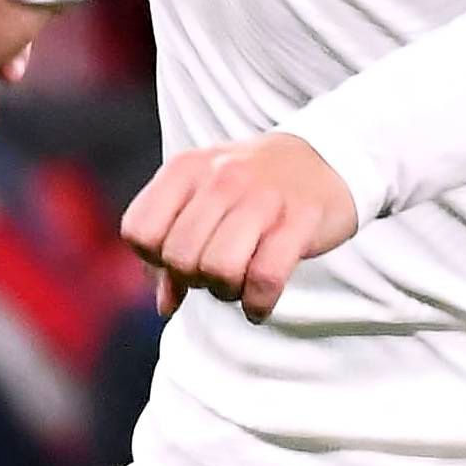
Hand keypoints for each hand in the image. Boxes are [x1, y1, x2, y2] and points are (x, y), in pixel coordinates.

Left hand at [116, 130, 362, 318]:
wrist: (326, 160)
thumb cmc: (251, 189)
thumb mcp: (203, 201)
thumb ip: (174, 248)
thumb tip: (165, 305)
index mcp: (186, 168)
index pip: (139, 231)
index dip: (154, 258)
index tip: (178, 258)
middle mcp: (221, 177)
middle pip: (180, 257)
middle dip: (194, 279)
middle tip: (215, 274)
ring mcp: (263, 196)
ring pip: (219, 269)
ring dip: (226, 292)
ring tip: (238, 285)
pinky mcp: (301, 219)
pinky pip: (265, 278)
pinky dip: (257, 304)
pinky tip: (258, 305)